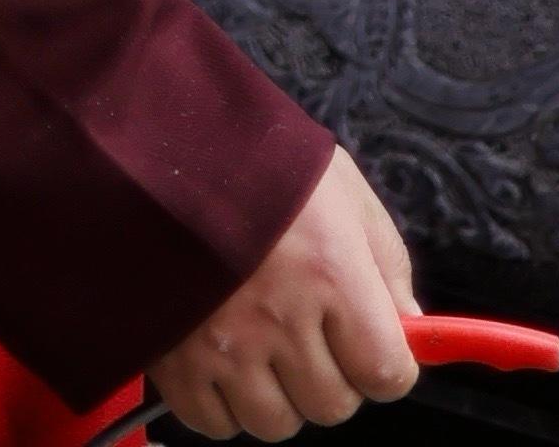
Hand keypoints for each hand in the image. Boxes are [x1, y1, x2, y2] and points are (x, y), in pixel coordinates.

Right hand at [152, 150, 417, 433]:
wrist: (148, 140)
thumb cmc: (252, 156)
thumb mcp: (338, 185)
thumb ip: (385, 258)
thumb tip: (410, 324)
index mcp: (330, 273)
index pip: (387, 374)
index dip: (383, 362)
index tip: (368, 342)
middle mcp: (281, 320)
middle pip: (333, 406)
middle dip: (330, 374)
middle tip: (307, 329)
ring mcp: (224, 347)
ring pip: (277, 423)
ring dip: (277, 393)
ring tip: (260, 339)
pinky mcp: (174, 363)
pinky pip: (215, 424)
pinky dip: (222, 402)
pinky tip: (219, 353)